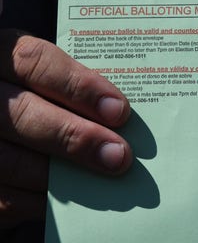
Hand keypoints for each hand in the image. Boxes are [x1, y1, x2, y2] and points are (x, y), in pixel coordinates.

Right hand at [0, 0, 132, 227]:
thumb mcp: (40, 75)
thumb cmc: (32, 92)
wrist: (1, 122)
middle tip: (119, 155)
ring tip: (101, 179)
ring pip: (9, 160)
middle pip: (23, 114)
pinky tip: (71, 197)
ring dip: (61, 175)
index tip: (120, 110)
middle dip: (77, 137)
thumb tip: (122, 116)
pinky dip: (36, 200)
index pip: (35, 62)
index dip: (79, 86)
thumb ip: (72, 86)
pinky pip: (1, 196)